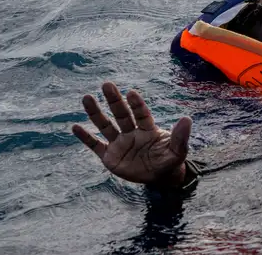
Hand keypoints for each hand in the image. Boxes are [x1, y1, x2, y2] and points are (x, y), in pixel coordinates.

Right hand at [71, 82, 192, 186]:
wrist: (160, 177)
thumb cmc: (170, 161)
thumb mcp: (178, 151)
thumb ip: (180, 136)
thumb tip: (187, 119)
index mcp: (147, 129)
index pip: (141, 114)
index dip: (137, 104)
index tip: (131, 93)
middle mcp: (131, 133)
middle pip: (121, 114)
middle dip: (114, 100)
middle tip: (107, 84)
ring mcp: (119, 144)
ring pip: (105, 126)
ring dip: (96, 113)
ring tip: (87, 98)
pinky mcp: (110, 157)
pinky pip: (95, 145)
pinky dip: (86, 137)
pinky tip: (75, 127)